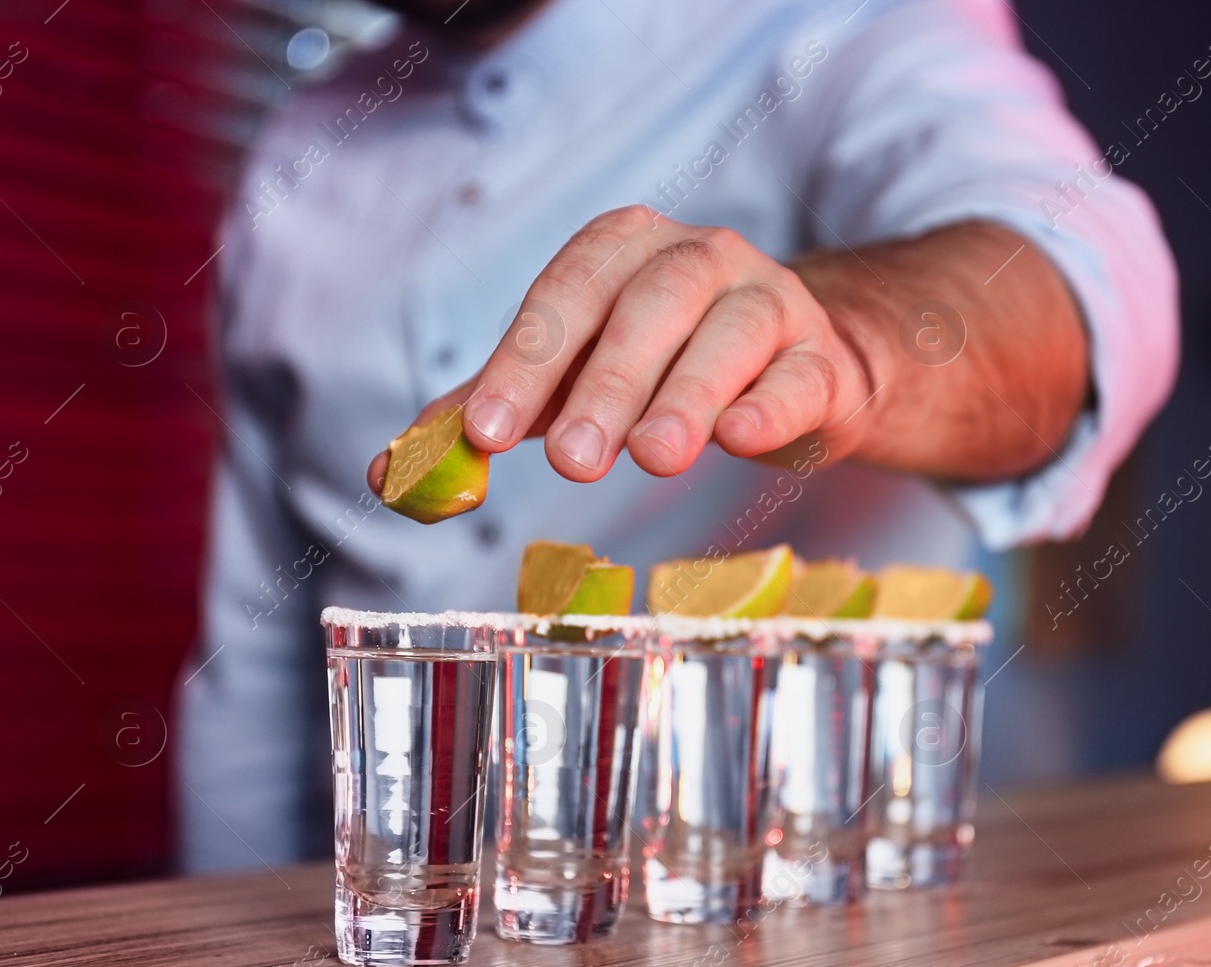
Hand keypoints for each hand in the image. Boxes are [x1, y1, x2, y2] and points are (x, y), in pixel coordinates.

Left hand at [368, 206, 873, 490]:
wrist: (793, 371)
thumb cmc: (663, 369)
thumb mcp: (570, 382)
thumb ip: (491, 413)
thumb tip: (387, 472)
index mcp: (624, 250)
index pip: (566, 294)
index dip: (526, 362)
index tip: (489, 434)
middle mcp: (700, 258)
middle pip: (649, 307)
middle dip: (607, 383)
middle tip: (574, 464)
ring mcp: (770, 303)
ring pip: (730, 333)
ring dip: (689, 393)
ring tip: (656, 457)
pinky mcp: (823, 361)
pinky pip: (800, 376)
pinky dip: (771, 405)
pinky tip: (742, 438)